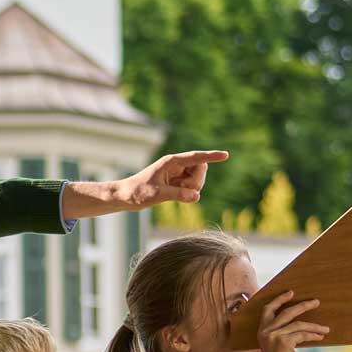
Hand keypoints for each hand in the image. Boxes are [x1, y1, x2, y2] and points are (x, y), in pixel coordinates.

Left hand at [68, 150, 230, 215]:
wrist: (125, 197)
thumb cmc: (137, 193)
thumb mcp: (156, 195)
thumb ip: (177, 195)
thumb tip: (196, 196)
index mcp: (171, 162)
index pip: (196, 157)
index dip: (211, 156)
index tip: (225, 155)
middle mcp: (176, 165)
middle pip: (201, 169)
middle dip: (196, 182)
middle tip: (180, 191)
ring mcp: (178, 173)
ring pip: (198, 179)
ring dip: (192, 189)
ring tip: (172, 193)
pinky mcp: (177, 181)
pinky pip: (193, 186)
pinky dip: (188, 193)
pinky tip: (174, 195)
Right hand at [255, 292, 328, 351]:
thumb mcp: (276, 347)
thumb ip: (282, 334)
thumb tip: (300, 323)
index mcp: (262, 331)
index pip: (268, 309)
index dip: (279, 300)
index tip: (291, 293)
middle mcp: (266, 332)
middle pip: (286, 312)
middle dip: (303, 306)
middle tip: (316, 302)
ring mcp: (274, 336)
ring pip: (298, 324)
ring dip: (314, 325)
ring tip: (326, 328)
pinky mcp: (284, 341)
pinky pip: (302, 334)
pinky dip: (313, 334)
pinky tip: (321, 336)